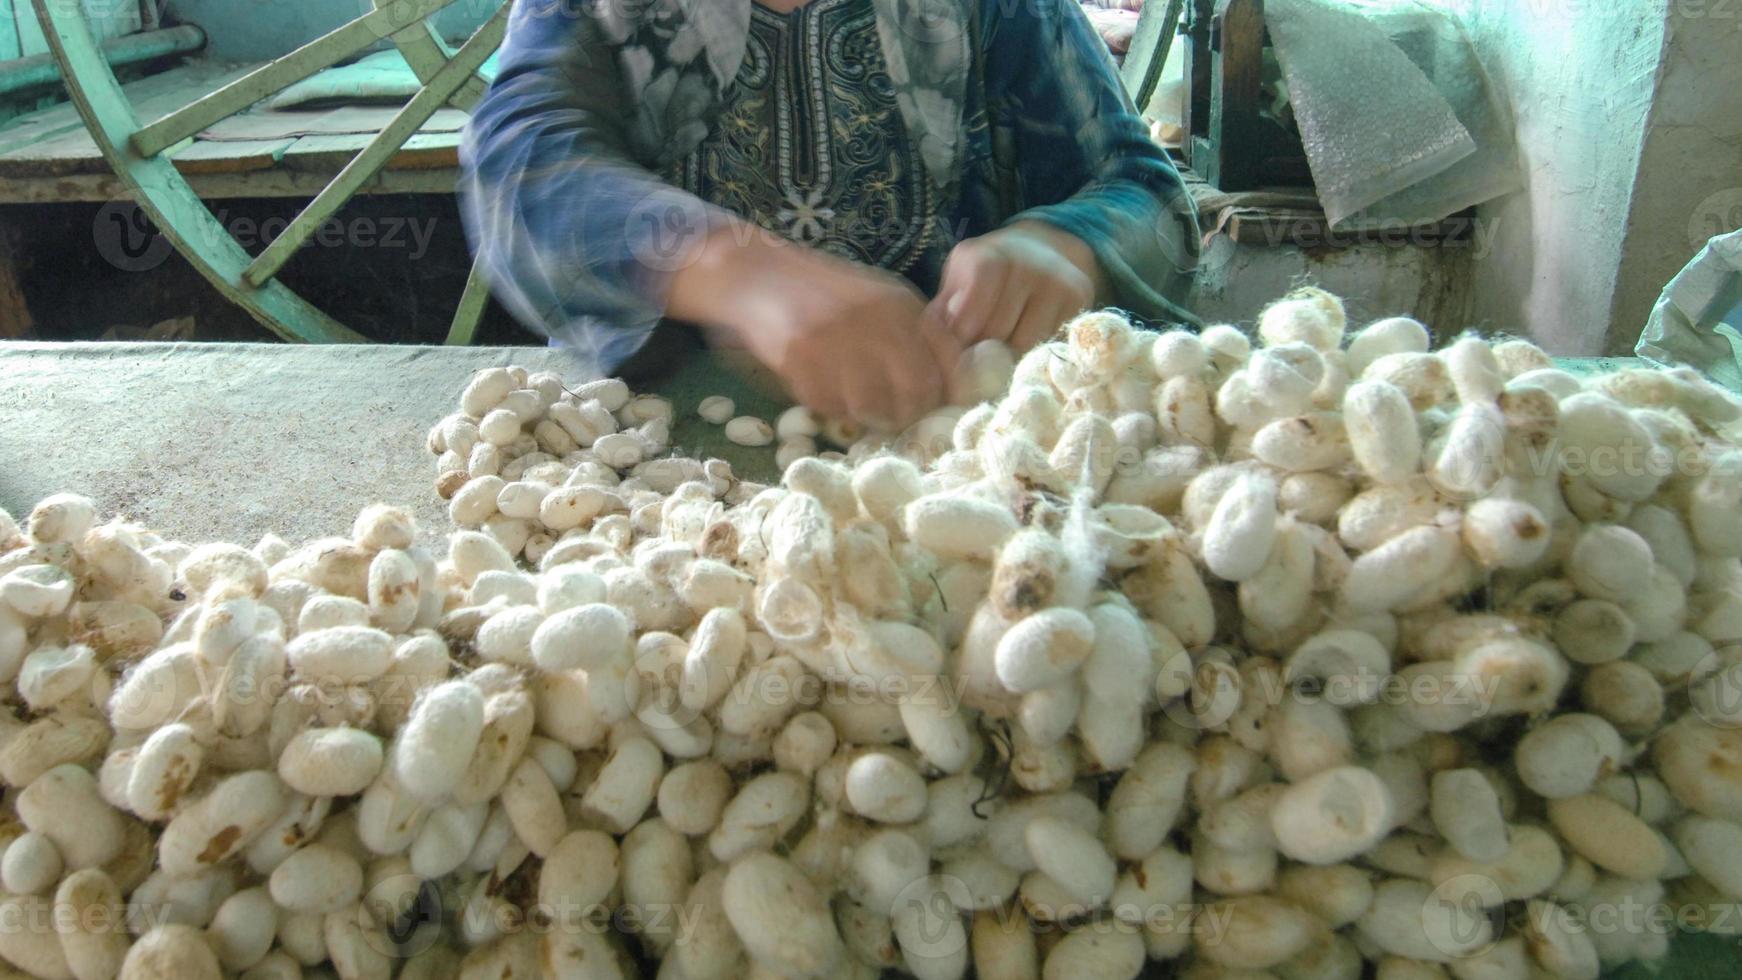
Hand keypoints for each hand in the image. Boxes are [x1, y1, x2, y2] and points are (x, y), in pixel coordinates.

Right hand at [670, 226, 954, 429]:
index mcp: (900, 303)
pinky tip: (821, 386)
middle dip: (909, 413)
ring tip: (855, 403)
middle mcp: (875, 319)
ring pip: (872, 406)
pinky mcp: (800, 357)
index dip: (945, 391)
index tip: (934, 404)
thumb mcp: (878, 299)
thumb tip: (949, 382)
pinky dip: (830, 407)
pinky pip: (828, 404)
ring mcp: (836, 338)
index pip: (947, 360)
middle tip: (894, 417)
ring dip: (867, 415)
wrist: (757, 274)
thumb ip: (913, 331)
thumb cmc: (823, 292)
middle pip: (917, 391)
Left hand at [928, 221, 1103, 353]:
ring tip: (1004, 344)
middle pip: (998, 334)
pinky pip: (1052, 343)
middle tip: (981, 349)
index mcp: (988, 257)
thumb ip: (943, 312)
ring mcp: (1057, 280)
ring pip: (1027, 345)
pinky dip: (1036, 350)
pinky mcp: (1080, 297)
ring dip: (1010, 355)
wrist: (1040, 251)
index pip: (971, 312)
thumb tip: (937, 350)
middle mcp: (1027, 263)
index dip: (964, 334)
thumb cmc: (985, 275)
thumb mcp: (958, 281)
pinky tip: (1028, 337)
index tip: (962, 339)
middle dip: (983, 350)